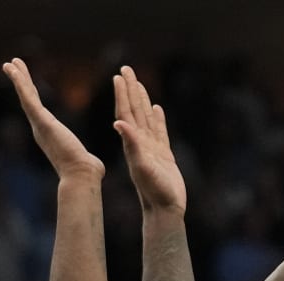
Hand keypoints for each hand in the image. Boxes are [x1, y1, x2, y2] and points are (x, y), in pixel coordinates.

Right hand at [3, 58, 103, 182]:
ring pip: (26, 97)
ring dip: (17, 79)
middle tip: (11, 66)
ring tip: (9, 63)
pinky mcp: (42, 122)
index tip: (26, 83)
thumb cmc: (86, 172)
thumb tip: (95, 166)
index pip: (38, 109)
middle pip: (29, 100)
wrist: (81, 176)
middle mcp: (40, 129)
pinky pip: (28, 98)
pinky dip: (20, 83)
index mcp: (49, 134)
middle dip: (21, 83)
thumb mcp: (85, 160)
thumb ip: (86, 159)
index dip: (31, 95)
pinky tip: (13, 69)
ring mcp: (39, 125)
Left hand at [112, 66, 183, 213]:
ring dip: (142, 100)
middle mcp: (141, 142)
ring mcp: (152, 148)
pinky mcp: (163, 155)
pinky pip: (160, 130)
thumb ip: (131, 144)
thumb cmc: (154, 190)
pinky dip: (158, 118)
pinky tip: (157, 108)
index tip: (119, 75)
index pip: (126, 112)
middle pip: (135, 110)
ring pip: (147, 118)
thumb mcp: (141, 166)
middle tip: (126, 69)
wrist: (164, 209)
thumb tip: (118, 123)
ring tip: (139, 84)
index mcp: (134, 142)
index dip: (122, 93)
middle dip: (131, 89)